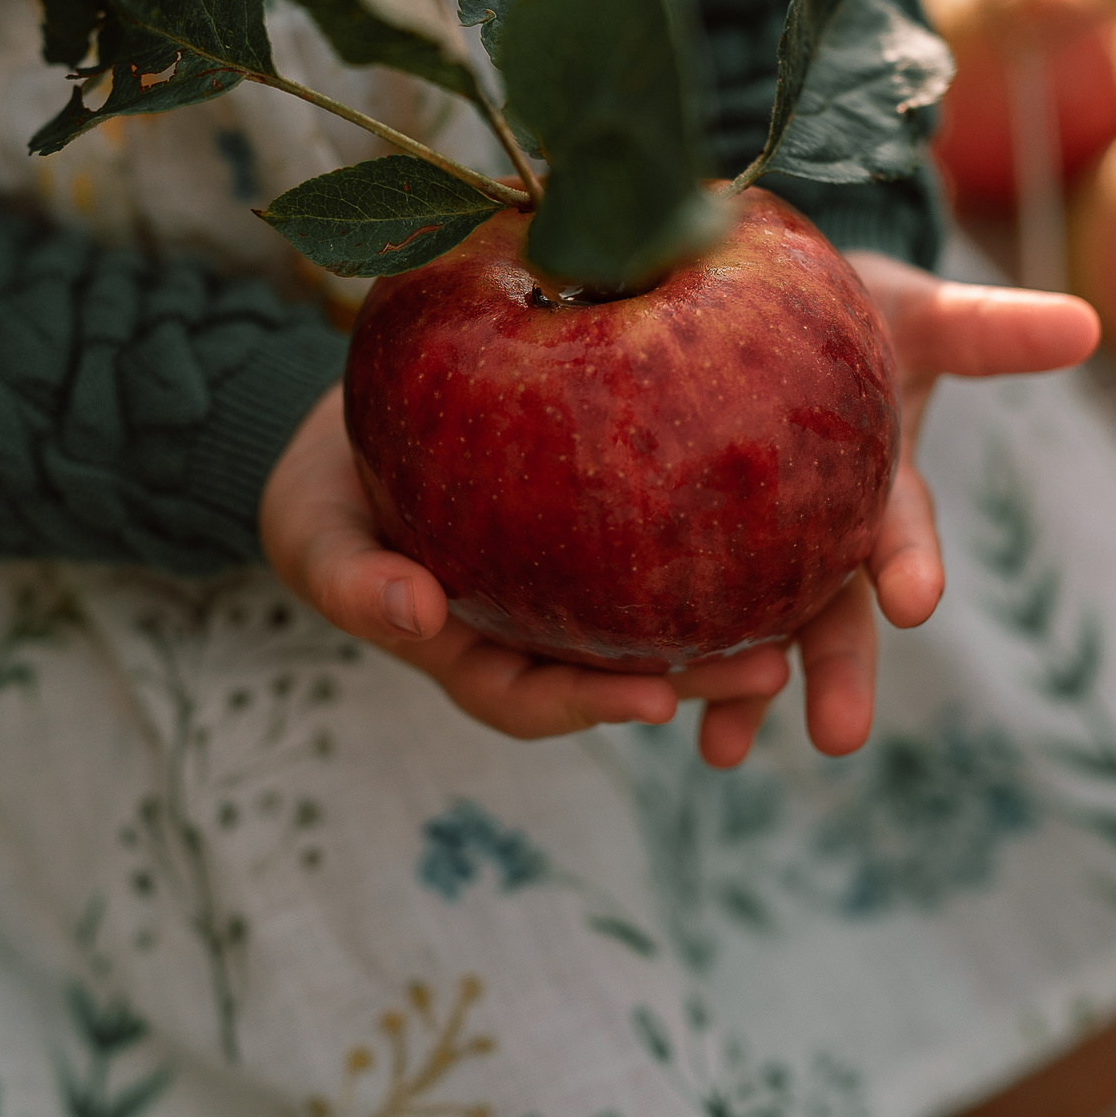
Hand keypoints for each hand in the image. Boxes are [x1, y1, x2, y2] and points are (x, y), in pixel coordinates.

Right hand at [261, 387, 794, 741]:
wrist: (350, 413)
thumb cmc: (321, 487)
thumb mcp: (313, 533)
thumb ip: (352, 581)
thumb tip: (419, 613)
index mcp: (469, 652)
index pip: (533, 697)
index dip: (591, 703)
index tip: (652, 698)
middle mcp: (535, 631)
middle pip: (618, 669)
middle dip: (693, 680)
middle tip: (768, 666)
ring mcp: (574, 585)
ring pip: (659, 617)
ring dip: (728, 628)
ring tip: (802, 618)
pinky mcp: (608, 519)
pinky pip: (669, 545)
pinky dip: (722, 549)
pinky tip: (789, 522)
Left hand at [687, 257, 1098, 766]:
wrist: (770, 316)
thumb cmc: (858, 316)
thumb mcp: (920, 314)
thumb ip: (991, 329)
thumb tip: (1092, 325)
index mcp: (883, 488)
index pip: (903, 530)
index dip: (911, 563)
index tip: (917, 602)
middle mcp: (830, 538)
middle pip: (838, 612)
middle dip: (840, 671)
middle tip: (840, 735)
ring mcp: (771, 558)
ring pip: (764, 634)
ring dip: (747, 694)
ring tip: (721, 751)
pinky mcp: (705, 559)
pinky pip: (689, 615)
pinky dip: (675, 664)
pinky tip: (655, 715)